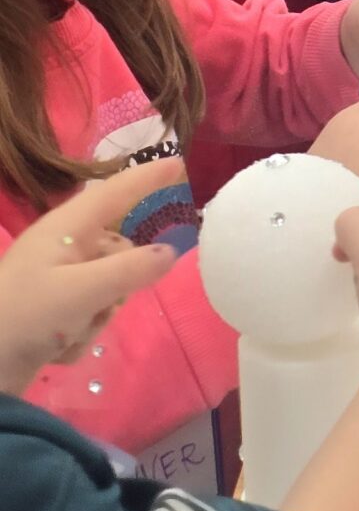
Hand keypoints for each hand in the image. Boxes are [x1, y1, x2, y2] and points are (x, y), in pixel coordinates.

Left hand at [0, 161, 180, 393]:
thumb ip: (131, 270)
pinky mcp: (52, 309)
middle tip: (103, 303)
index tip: (181, 164)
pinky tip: (58, 346)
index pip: (115, 192)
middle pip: (118, 250)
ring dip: (97, 314)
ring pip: (108, 286)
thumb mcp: (82, 292)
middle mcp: (62, 247)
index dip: (148, 177)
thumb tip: (170, 251)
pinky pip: (90, 311)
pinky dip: (80, 331)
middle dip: (118, 282)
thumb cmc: (25, 317)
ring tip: (69, 331)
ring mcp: (56, 279)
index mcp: (65, 228)